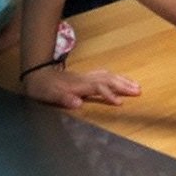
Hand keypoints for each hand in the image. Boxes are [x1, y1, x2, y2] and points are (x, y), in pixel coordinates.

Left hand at [22, 65, 141, 108]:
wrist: (36, 73)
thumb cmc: (42, 87)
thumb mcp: (48, 95)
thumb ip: (63, 98)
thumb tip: (78, 103)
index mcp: (78, 85)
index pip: (98, 88)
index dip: (109, 95)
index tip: (120, 103)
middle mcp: (85, 79)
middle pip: (108, 79)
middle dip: (124, 85)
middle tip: (139, 91)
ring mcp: (86, 76)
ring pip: (108, 76)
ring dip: (123, 80)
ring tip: (136, 86)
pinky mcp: (85, 76)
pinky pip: (104, 74)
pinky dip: (115, 77)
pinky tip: (120, 79)